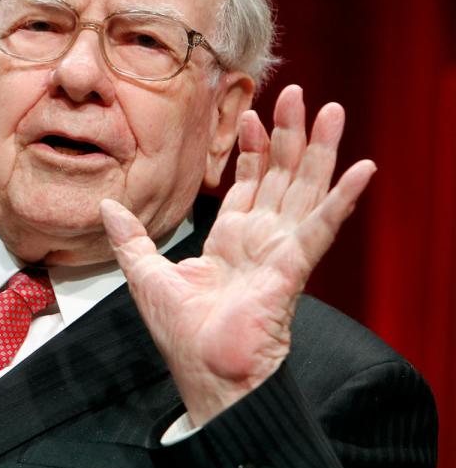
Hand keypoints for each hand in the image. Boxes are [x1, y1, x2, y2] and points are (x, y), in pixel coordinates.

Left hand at [100, 85, 375, 425]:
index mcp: (231, 241)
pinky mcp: (293, 266)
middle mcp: (262, 240)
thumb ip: (130, 237)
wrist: (204, 373)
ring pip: (305, 189)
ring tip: (330, 110)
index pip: (249, 184)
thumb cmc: (182, 334)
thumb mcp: (145, 275)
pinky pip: (322, 226)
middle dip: (289, 135)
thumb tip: (106, 205)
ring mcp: (281, 251)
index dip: (252, 149)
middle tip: (298, 94)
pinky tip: (360, 168)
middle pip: (282, 177)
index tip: (250, 113)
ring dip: (318, 150)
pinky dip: (342, 198)